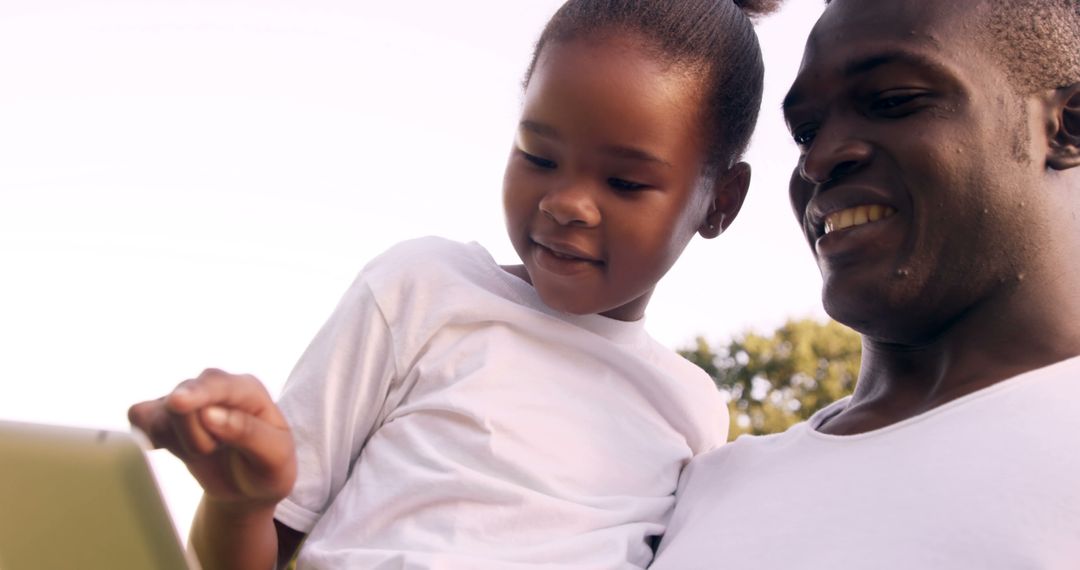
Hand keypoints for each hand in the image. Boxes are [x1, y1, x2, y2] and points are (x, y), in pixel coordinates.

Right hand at [128, 369, 296, 507]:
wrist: (248, 486)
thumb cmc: (268, 467)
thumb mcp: (275, 456)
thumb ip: (248, 433)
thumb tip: (209, 414)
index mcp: (247, 389)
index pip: (217, 385)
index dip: (197, 394)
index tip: (178, 403)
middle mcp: (214, 386)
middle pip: (181, 404)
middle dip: (197, 441)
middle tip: (221, 450)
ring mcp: (186, 397)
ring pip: (159, 418)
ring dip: (181, 446)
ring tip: (209, 450)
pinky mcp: (163, 413)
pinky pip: (139, 418)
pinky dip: (152, 439)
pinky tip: (179, 448)